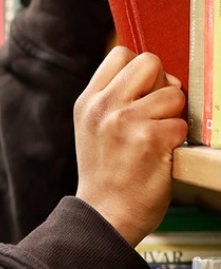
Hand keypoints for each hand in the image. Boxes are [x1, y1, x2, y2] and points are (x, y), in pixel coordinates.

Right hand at [73, 46, 186, 245]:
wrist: (104, 214)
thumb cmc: (105, 173)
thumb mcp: (91, 128)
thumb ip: (112, 99)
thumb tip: (154, 76)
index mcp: (88, 101)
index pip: (121, 54)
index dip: (141, 70)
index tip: (142, 93)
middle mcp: (103, 105)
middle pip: (149, 62)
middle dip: (161, 84)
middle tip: (155, 112)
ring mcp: (125, 121)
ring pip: (172, 92)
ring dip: (173, 115)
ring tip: (157, 137)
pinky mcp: (149, 140)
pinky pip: (181, 124)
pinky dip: (178, 140)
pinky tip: (161, 155)